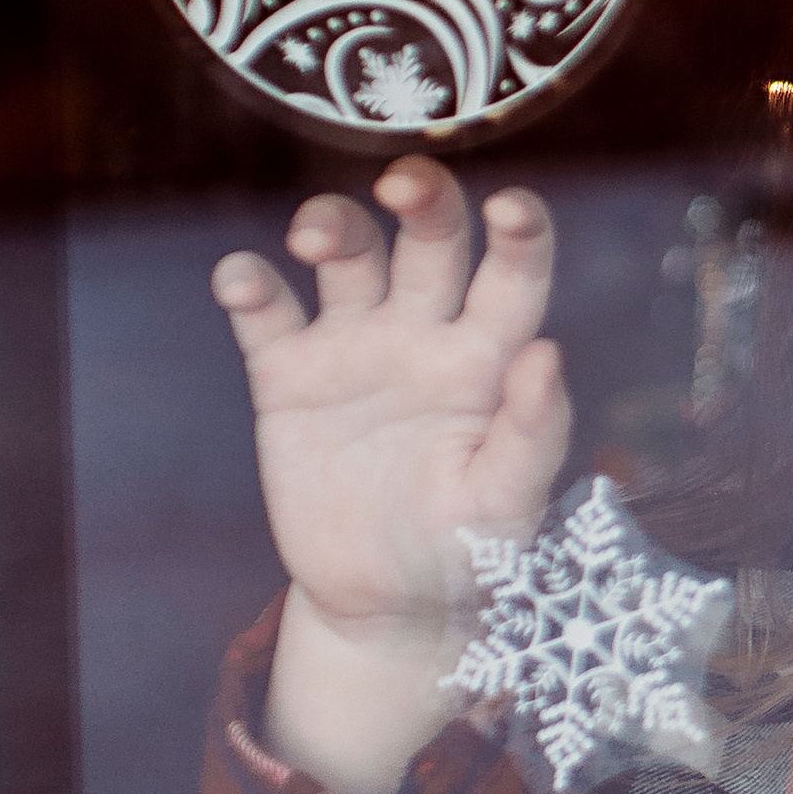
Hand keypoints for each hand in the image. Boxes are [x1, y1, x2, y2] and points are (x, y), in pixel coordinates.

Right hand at [213, 161, 570, 793]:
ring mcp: (354, 346)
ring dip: (332, 225)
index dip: (521, 231)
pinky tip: (242, 280)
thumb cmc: (467, 554)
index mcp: (490, 356)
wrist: (383, 607)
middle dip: (422, 197)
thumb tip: (550, 352)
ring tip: (315, 239)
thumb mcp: (510, 507)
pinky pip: (266, 313)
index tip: (512, 207)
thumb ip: (534, 433)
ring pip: (347, 254)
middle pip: (428, 236)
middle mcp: (426, 332)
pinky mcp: (288, 376)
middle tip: (404, 186)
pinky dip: (250, 284)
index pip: (515, 273)